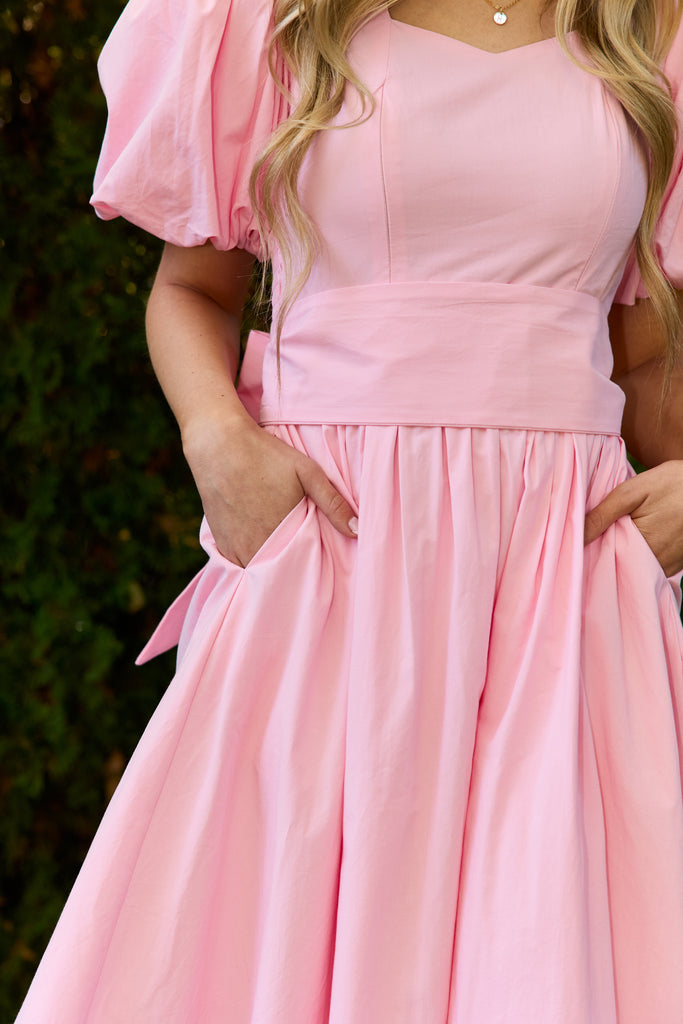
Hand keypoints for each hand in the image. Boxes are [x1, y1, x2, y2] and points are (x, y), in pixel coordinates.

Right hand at [182, 410, 356, 566]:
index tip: (319, 563)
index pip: (302, 568)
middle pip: (278, 573)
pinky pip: (237, 564)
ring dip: (269, 568)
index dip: (311, 568)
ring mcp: (235, 547)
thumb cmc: (266, 455)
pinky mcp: (220, 543)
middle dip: (291, 571)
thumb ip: (333, 503)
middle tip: (302, 564)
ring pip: (257, 571)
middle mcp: (255, 547)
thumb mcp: (307, 472)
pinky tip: (258, 549)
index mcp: (281, 534)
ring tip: (282, 557)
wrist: (218, 445)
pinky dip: (249, 561)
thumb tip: (358, 531)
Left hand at [584, 460, 682, 576]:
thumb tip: (576, 537)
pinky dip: (639, 558)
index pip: (605, 559)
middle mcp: (657, 563)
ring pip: (635, 569)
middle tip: (595, 540)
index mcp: (642, 545)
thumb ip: (602, 514)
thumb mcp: (632, 492)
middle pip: (620, 567)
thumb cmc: (673, 483)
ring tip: (617, 538)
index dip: (590, 552)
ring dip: (623, 558)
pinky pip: (651, 568)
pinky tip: (636, 541)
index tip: (577, 545)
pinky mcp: (678, 566)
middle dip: (605, 556)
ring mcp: (670, 567)